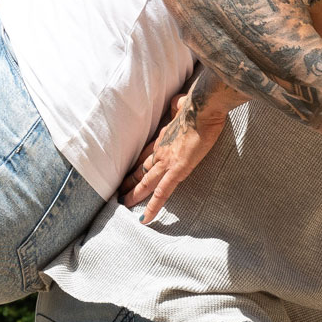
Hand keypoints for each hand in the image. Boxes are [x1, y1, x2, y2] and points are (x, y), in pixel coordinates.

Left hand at [121, 80, 235, 220]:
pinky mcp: (176, 170)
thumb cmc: (198, 104)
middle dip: (129, 181)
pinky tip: (145, 219)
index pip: (146, 154)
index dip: (138, 163)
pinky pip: (162, 193)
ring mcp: (166, 161)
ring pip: (145, 182)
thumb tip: (181, 102)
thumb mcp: (183, 105)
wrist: (202, 106)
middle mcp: (160, 149)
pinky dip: (153, 207)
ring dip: (134, 194)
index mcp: (163, 136)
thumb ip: (179, 107)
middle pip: (140, 168)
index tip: (130, 171)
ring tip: (123, 204)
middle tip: (119, 192)